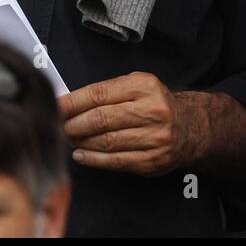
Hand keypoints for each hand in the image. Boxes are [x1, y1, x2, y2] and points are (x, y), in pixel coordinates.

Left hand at [57, 71, 200, 176]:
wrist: (189, 127)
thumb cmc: (155, 104)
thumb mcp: (136, 85)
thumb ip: (107, 91)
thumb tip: (70, 102)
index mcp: (144, 86)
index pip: (99, 94)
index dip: (72, 102)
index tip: (56, 106)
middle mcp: (152, 111)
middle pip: (100, 119)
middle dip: (73, 124)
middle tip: (59, 125)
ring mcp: (154, 138)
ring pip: (106, 142)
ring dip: (81, 142)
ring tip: (69, 138)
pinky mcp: (152, 160)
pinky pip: (116, 161)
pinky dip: (93, 159)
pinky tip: (81, 154)